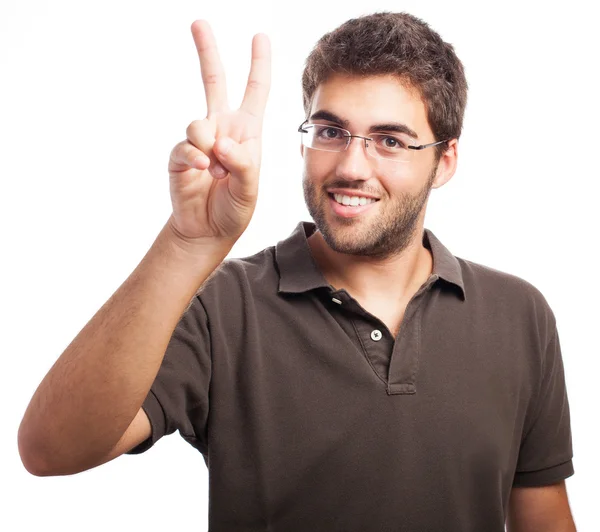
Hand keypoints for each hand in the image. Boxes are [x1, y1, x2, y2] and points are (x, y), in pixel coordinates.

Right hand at [167, 20, 270, 245]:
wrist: (207, 231)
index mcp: (246, 132)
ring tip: (215, 174)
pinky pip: (184, 146)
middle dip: (207, 52)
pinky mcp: (180, 155)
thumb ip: (242, 164)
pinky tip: (201, 172)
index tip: (260, 37)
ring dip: (208, 149)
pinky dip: (193, 159)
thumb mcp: (250, 189)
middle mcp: (221, 129)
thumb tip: (219, 141)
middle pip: (213, 82)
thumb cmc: (235, 208)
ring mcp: (199, 141)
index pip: (255, 92)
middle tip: (199, 22)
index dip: (258, 65)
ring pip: (197, 123)